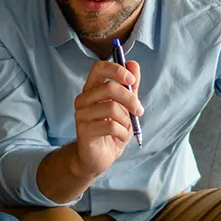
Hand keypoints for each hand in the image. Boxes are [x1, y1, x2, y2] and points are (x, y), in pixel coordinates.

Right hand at [71, 59, 143, 177]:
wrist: (101, 157)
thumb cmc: (113, 130)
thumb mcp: (126, 107)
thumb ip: (130, 86)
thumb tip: (133, 64)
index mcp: (92, 89)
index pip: (99, 68)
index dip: (117, 70)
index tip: (131, 80)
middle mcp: (83, 99)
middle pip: (109, 87)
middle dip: (130, 99)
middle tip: (139, 110)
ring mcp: (81, 115)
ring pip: (112, 108)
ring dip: (126, 119)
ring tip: (125, 128)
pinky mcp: (83, 131)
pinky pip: (110, 126)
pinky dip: (122, 132)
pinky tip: (119, 137)